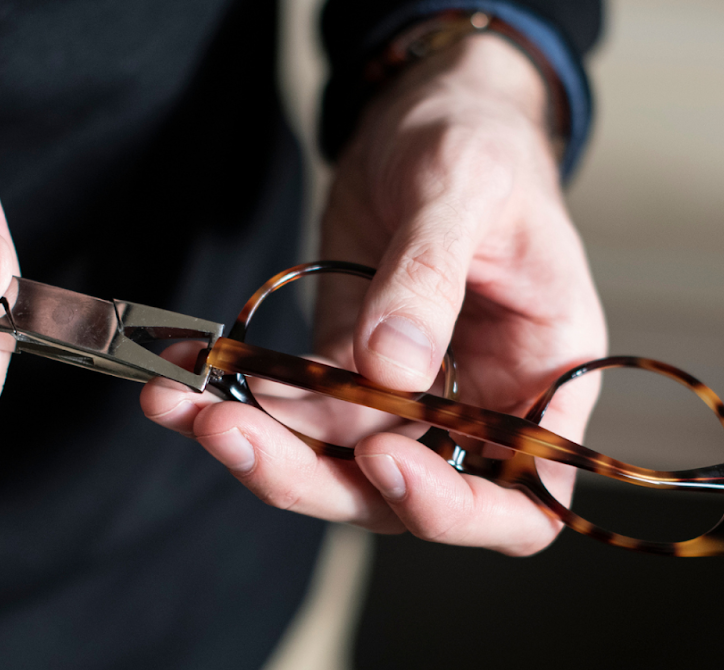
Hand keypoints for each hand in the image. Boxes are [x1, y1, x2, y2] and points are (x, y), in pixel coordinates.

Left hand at [143, 35, 605, 554]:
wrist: (425, 110)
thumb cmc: (478, 143)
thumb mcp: (464, 190)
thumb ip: (429, 277)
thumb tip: (392, 367)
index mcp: (543, 381)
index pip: (519, 500)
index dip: (450, 505)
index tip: (380, 458)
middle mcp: (478, 411)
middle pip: (402, 499)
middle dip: (314, 478)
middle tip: (232, 433)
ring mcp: (406, 402)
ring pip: (333, 467)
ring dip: (256, 447)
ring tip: (180, 404)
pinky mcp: (344, 375)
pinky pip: (293, 416)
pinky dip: (237, 406)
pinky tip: (183, 384)